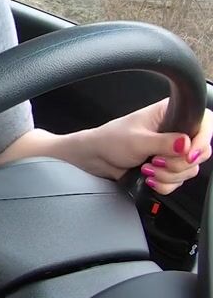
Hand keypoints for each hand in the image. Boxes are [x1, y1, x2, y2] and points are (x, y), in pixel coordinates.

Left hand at [81, 99, 211, 193]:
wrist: (96, 158)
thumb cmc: (110, 141)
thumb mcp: (137, 141)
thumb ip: (163, 143)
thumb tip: (186, 144)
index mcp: (170, 114)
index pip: (204, 124)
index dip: (202, 141)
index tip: (189, 155)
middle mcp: (176, 131)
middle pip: (201, 152)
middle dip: (179, 164)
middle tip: (156, 162)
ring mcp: (173, 151)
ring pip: (190, 169)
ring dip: (169, 175)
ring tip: (147, 169)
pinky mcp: (167, 167)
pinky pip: (179, 181)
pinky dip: (165, 184)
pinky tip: (149, 179)